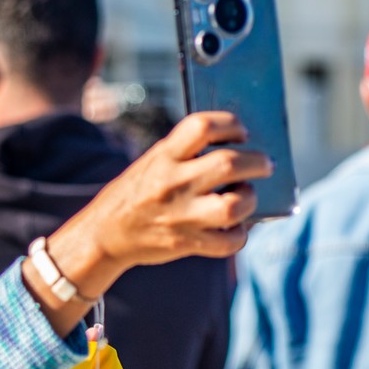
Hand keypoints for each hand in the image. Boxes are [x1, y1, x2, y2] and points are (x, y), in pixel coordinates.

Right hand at [31, 112, 269, 328]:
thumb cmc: (138, 193)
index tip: (241, 133)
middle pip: (229, 164)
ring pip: (234, 206)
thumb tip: (243, 149)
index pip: (201, 126)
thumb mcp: (154, 162)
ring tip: (245, 196)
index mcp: (163, 156)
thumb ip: (188, 153)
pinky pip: (229, 241)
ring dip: (250, 199)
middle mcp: (170, 183)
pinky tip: (233, 227)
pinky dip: (239, 234)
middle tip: (264, 164)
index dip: (231, 124)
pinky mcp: (186, 243)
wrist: (104, 234)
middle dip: (258, 162)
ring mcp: (179, 216)